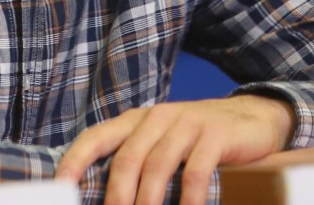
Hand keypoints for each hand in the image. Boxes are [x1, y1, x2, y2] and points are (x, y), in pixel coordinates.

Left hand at [55, 95, 295, 204]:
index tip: (60, 187)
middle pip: (127, 158)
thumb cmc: (198, 140)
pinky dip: (187, 198)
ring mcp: (187, 122)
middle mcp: (158, 117)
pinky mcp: (215, 133)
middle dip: (116, 195)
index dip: (75, 161)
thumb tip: (111, 199)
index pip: (96, 137)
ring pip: (158, 165)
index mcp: (137, 121)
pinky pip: (195, 170)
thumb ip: (137, 162)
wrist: (253, 117)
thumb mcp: (163, 143)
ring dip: (148, 201)